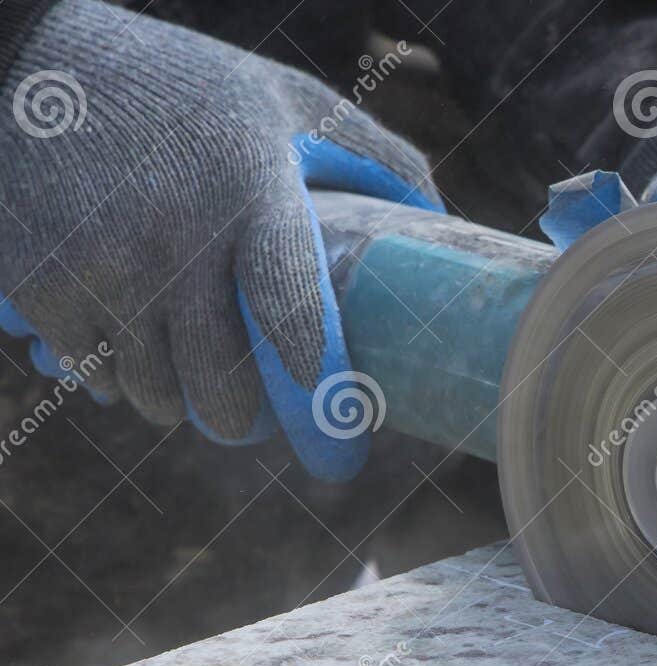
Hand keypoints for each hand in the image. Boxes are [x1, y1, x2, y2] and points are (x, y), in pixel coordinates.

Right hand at [0, 0, 440, 480]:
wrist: (35, 51)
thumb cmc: (191, 89)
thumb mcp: (296, 104)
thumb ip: (381, 163)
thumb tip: (446, 229)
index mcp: (252, 196)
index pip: (295, 319)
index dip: (321, 400)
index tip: (343, 452)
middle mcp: (175, 239)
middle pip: (221, 391)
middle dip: (243, 420)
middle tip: (254, 418)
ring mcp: (100, 266)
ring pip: (155, 396)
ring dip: (177, 400)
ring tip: (189, 373)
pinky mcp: (35, 282)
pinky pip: (91, 375)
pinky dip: (113, 376)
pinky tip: (128, 342)